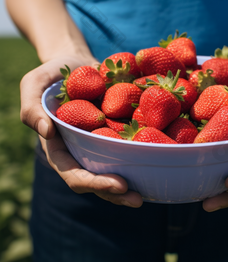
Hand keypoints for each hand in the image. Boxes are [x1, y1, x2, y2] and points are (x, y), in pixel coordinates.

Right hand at [21, 57, 142, 207]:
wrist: (75, 63)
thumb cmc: (51, 76)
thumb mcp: (33, 85)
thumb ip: (32, 108)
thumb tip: (47, 132)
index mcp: (60, 149)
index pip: (75, 175)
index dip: (95, 183)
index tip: (119, 184)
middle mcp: (82, 153)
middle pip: (98, 182)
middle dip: (116, 194)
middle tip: (137, 198)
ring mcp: (101, 146)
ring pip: (116, 171)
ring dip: (133, 183)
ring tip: (150, 191)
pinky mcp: (117, 134)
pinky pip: (129, 148)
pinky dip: (144, 155)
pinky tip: (160, 158)